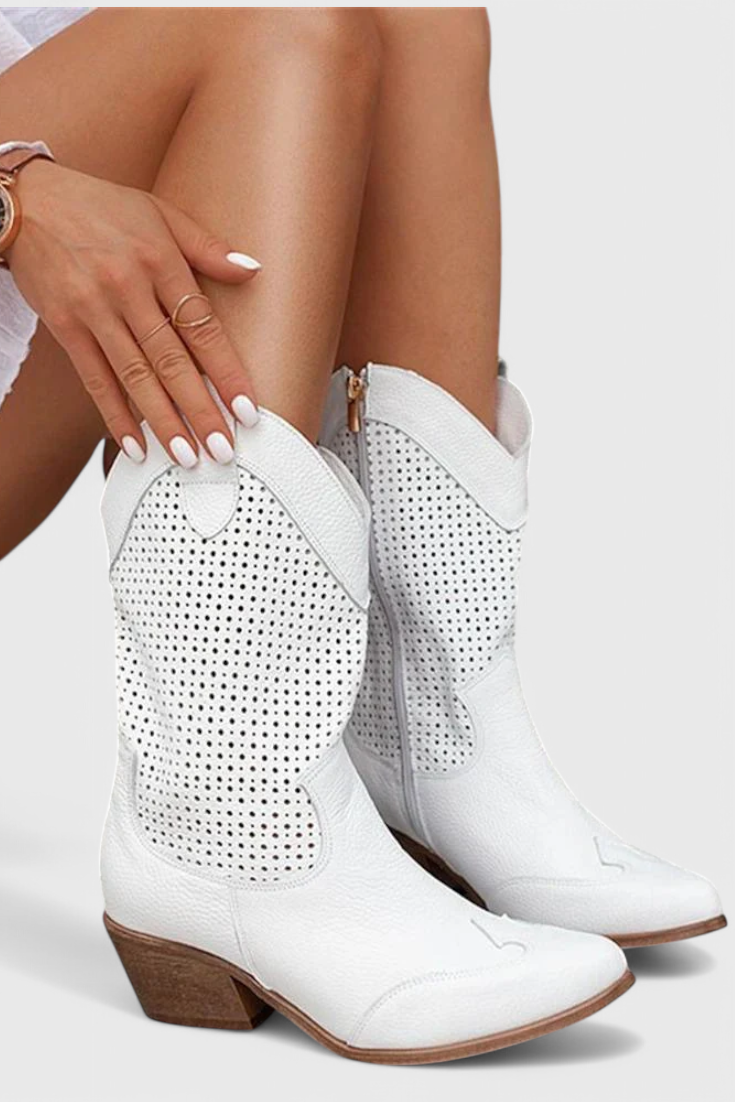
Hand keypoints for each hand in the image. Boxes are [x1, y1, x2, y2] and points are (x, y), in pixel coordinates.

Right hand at [6, 159, 260, 465]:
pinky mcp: (64, 327)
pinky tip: (135, 447)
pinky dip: (115, 415)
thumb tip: (253, 270)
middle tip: (223, 449)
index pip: (201, 326)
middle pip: (171, 360)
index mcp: (159, 259)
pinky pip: (95, 380)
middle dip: (199, 410)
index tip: (247, 409)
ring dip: (162, 422)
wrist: (25, 202)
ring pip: (135, 376)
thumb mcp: (158, 212)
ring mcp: (93, 310)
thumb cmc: (100, 206)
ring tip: (187, 457)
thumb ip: (206, 247)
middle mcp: (127, 287)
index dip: (226, 372)